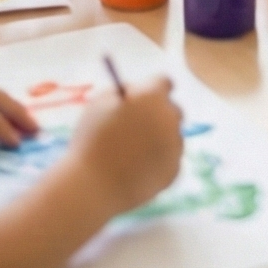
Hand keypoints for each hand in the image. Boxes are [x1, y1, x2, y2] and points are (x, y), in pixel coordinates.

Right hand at [69, 77, 183, 217]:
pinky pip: (169, 160)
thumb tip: (136, 91)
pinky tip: (136, 169)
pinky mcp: (174, 170)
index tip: (144, 98)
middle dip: (158, 115)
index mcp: (153, 96)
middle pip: (172, 110)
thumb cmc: (92, 140)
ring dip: (158, 139)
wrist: (94, 185)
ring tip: (132, 153)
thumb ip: (123, 91)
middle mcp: (170, 118)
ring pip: (172, 136)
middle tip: (137, 126)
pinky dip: (157, 163)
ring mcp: (175, 146)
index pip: (164, 82)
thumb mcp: (99, 104)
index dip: (152, 89)